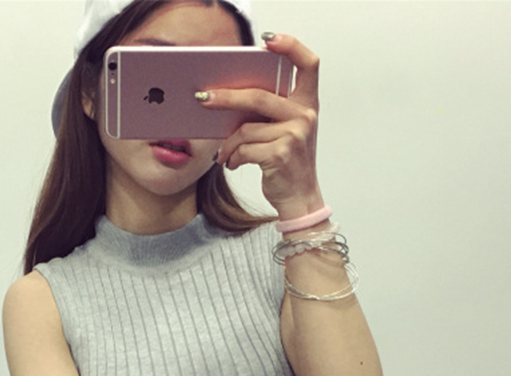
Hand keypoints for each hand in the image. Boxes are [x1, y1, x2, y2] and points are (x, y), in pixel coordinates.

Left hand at [204, 33, 322, 220]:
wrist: (300, 198)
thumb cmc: (287, 163)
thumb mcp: (285, 132)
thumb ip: (271, 112)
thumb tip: (229, 99)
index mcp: (307, 103)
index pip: (308, 64)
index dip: (290, 47)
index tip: (268, 42)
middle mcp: (305, 115)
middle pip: (259, 96)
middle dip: (226, 98)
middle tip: (203, 99)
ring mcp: (294, 135)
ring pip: (246, 129)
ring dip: (228, 143)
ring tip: (223, 153)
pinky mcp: (280, 154)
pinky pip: (244, 149)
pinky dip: (233, 157)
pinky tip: (232, 163)